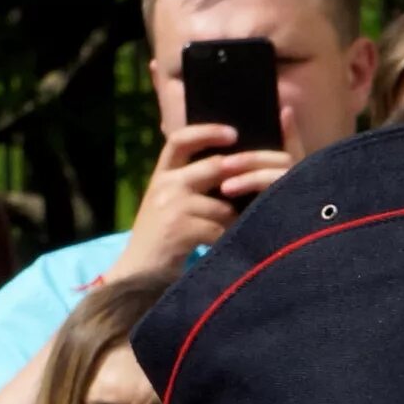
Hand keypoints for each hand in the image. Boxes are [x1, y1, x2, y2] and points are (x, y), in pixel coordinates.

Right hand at [116, 123, 285, 274]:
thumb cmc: (164, 239)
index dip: (206, 132)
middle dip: (243, 177)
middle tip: (263, 185)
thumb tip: (232, 171)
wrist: (140, 272)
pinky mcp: (180, 229)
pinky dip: (230, 240)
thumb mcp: (171, 204)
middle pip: (214, 167)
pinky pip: (221, 229)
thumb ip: (192, 185)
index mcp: (162, 174)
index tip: (233, 133)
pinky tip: (229, 249)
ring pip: (224, 205)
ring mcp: (171, 206)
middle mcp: (165, 184)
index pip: (179, 140)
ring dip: (237, 222)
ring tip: (236, 234)